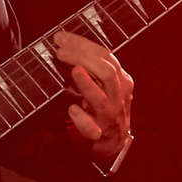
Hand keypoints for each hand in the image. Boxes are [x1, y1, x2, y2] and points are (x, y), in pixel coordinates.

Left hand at [50, 29, 132, 161]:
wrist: (112, 143)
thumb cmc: (103, 107)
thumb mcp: (102, 83)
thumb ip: (90, 65)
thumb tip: (64, 43)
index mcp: (121, 80)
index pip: (105, 56)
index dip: (83, 44)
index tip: (61, 37)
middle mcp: (118, 96)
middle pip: (106, 72)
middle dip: (83, 58)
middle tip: (60, 50)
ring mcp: (109, 116)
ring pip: (101, 99)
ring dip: (86, 84)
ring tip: (73, 71)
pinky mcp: (98, 135)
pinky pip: (91, 129)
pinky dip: (82, 119)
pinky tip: (72, 109)